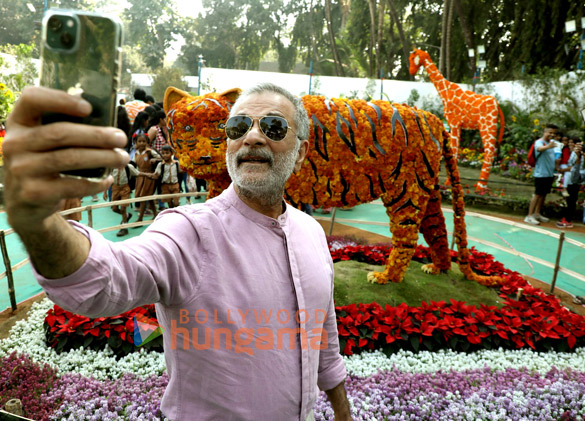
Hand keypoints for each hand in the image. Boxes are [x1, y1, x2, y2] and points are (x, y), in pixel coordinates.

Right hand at [3, 87, 128, 231]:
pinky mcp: (34, 193)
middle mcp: (14, 143)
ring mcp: (22, 169)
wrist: (22, 202)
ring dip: (103, 158)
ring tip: (123, 158)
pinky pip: (72, 185)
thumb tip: (105, 119)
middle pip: (60, 133)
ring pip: (70, 159)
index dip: (60, 99)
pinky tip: (108, 179)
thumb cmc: (42, 162)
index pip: (32, 99)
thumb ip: (61, 127)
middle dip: (97, 135)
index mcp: (19, 122)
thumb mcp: (41, 141)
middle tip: (121, 138)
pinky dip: (95, 183)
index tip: (89, 108)